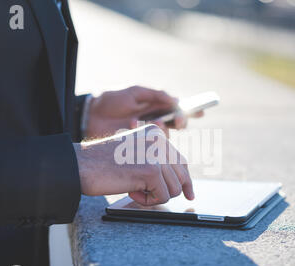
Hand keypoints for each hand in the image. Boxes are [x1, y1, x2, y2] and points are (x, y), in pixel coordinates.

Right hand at [73, 124, 193, 204]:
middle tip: (152, 196)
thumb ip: (156, 161)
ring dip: (154, 196)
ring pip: (173, 189)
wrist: (82, 165)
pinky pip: (162, 196)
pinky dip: (147, 201)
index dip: (186, 180)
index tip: (189, 192)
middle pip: (180, 176)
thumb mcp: (135, 154)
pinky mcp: (152, 170)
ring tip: (133, 189)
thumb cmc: (103, 163)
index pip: (180, 161)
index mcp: (156, 134)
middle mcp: (159, 141)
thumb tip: (179, 181)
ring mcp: (156, 155)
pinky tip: (132, 192)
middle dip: (169, 191)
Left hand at [83, 86, 202, 138]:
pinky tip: (130, 124)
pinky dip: (143, 133)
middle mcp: (156, 121)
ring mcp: (148, 134)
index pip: (179, 109)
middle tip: (178, 121)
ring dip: (159, 127)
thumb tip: (176, 99)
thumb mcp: (134, 92)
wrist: (92, 114)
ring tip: (146, 119)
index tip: (202, 111)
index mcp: (157, 106)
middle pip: (177, 124)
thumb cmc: (113, 99)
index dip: (192, 111)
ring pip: (166, 136)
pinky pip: (151, 144)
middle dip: (181, 122)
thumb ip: (156, 94)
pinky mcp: (140, 145)